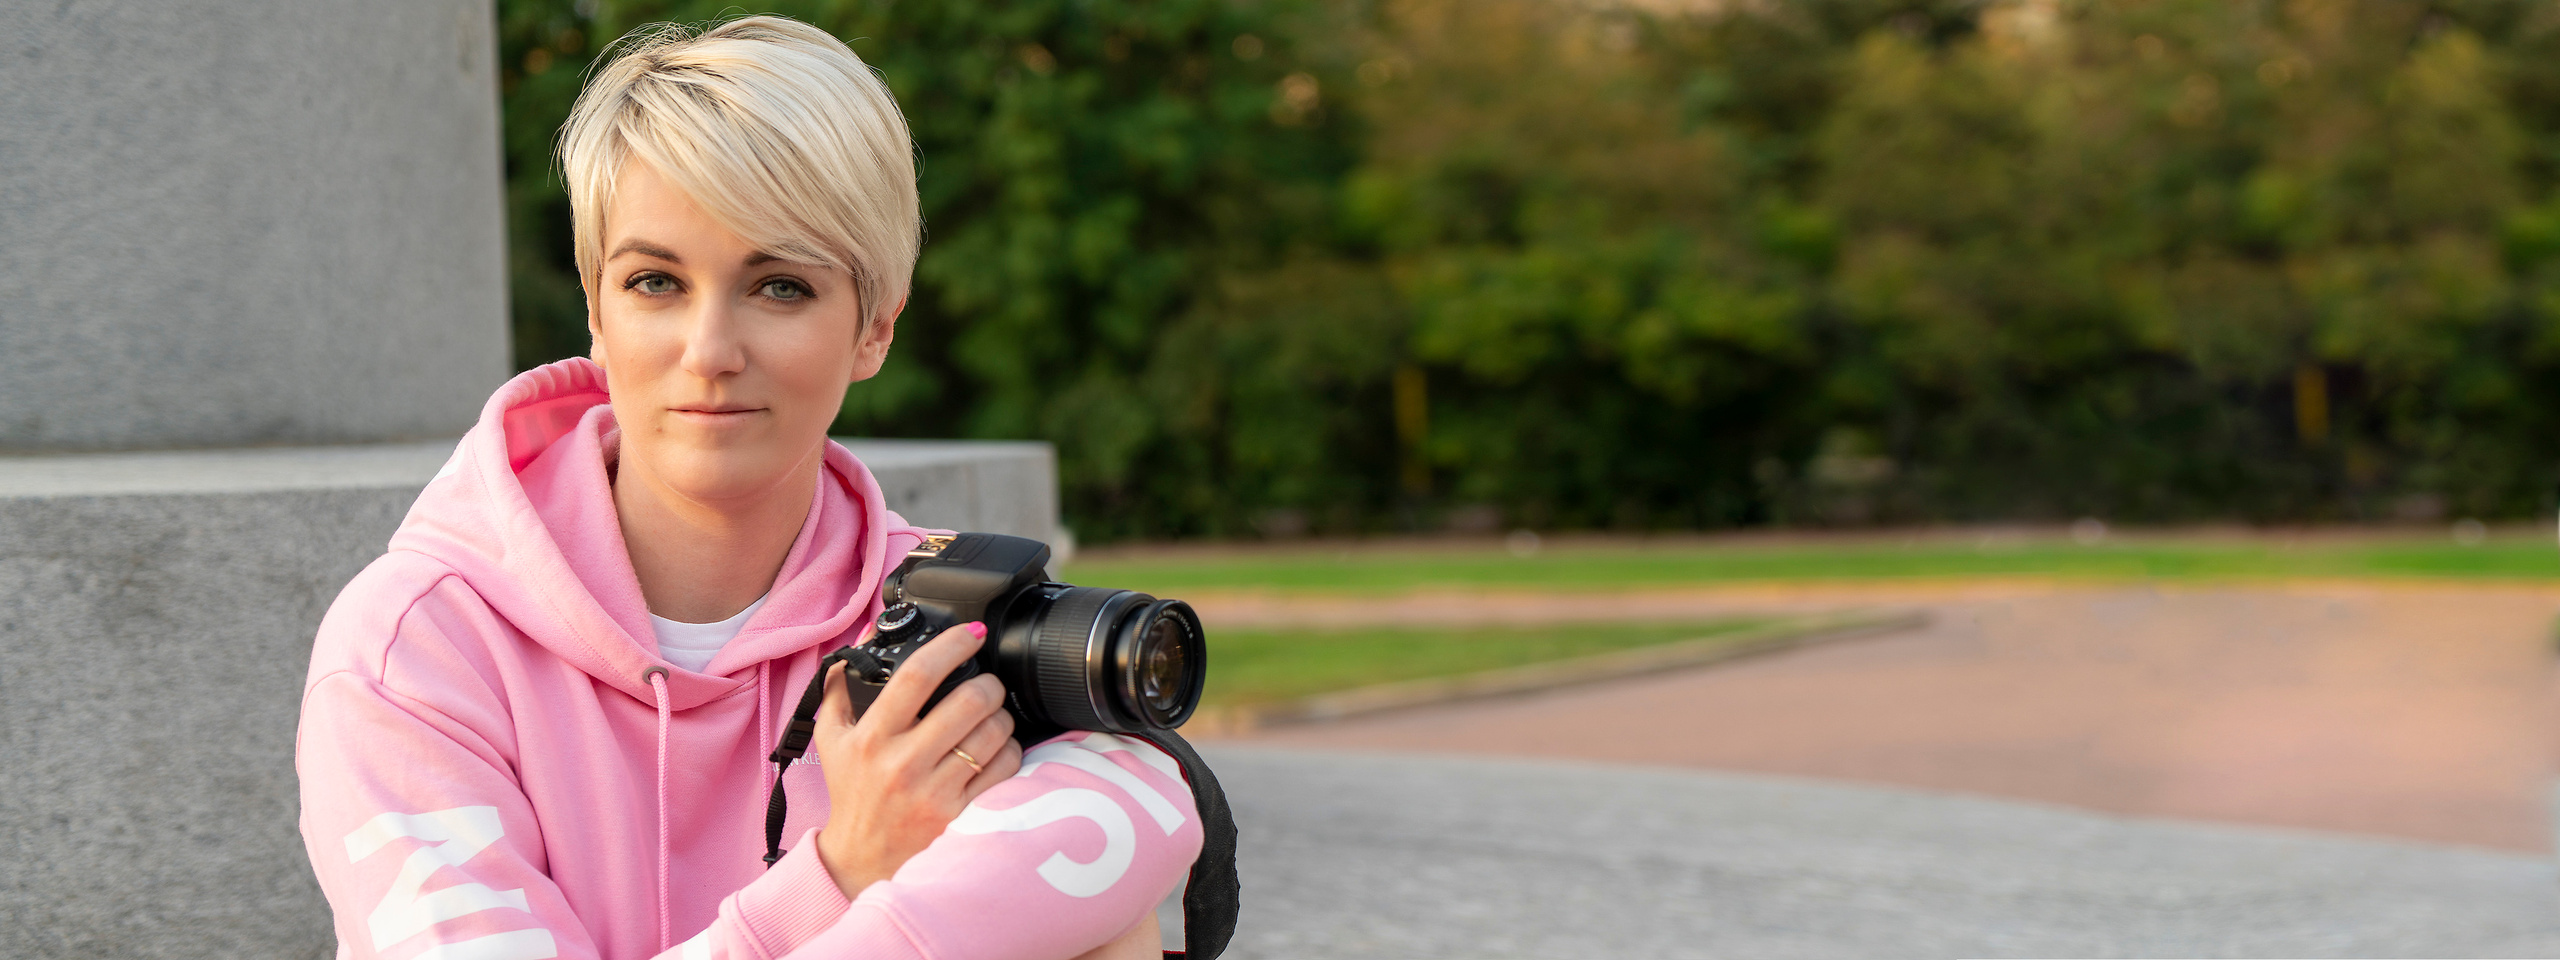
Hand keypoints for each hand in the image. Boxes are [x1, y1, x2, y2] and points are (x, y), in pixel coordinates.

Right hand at [811, 621, 1024, 897]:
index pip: (917, 675)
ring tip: (991, 717)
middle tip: (987, 684)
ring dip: (1001, 716)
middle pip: (970, 701)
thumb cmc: (852, 791)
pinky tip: (996, 750)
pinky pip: (1005, 768)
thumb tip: (867, 637)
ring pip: (993, 732)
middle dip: (989, 683)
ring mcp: (933, 791)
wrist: (861, 858)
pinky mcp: (960, 815)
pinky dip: (1009, 750)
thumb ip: (841, 684)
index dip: (951, 645)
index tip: (970, 634)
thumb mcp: (833, 737)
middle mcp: (902, 763)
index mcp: (872, 736)